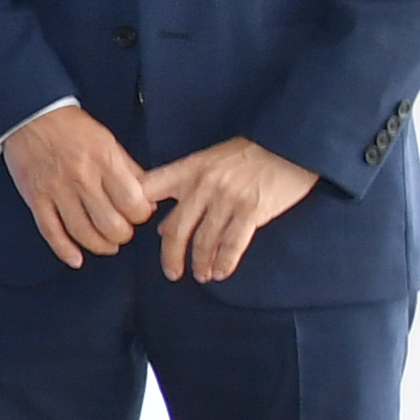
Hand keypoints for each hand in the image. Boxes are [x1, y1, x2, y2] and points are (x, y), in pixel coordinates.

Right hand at [1, 103, 154, 267]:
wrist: (31, 116)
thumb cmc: (73, 128)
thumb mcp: (109, 142)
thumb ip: (130, 171)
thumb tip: (148, 200)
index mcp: (105, 161)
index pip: (133, 204)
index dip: (141, 216)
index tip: (138, 215)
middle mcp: (81, 177)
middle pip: (110, 224)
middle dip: (122, 235)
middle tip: (122, 231)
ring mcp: (56, 189)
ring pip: (82, 232)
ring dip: (99, 246)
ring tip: (106, 244)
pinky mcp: (35, 197)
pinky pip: (50, 231)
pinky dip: (64, 249)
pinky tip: (76, 258)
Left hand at [143, 135, 319, 284]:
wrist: (289, 144)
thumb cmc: (248, 154)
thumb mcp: (209, 160)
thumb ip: (183, 187)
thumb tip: (162, 226)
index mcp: (188, 169)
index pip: (148, 189)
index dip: (133, 211)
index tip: (130, 232)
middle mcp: (203, 185)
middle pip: (175, 228)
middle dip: (170, 256)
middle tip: (171, 273)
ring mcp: (227, 199)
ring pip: (204, 240)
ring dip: (200, 263)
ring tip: (201, 275)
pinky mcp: (252, 211)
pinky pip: (232, 244)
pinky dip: (224, 262)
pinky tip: (220, 272)